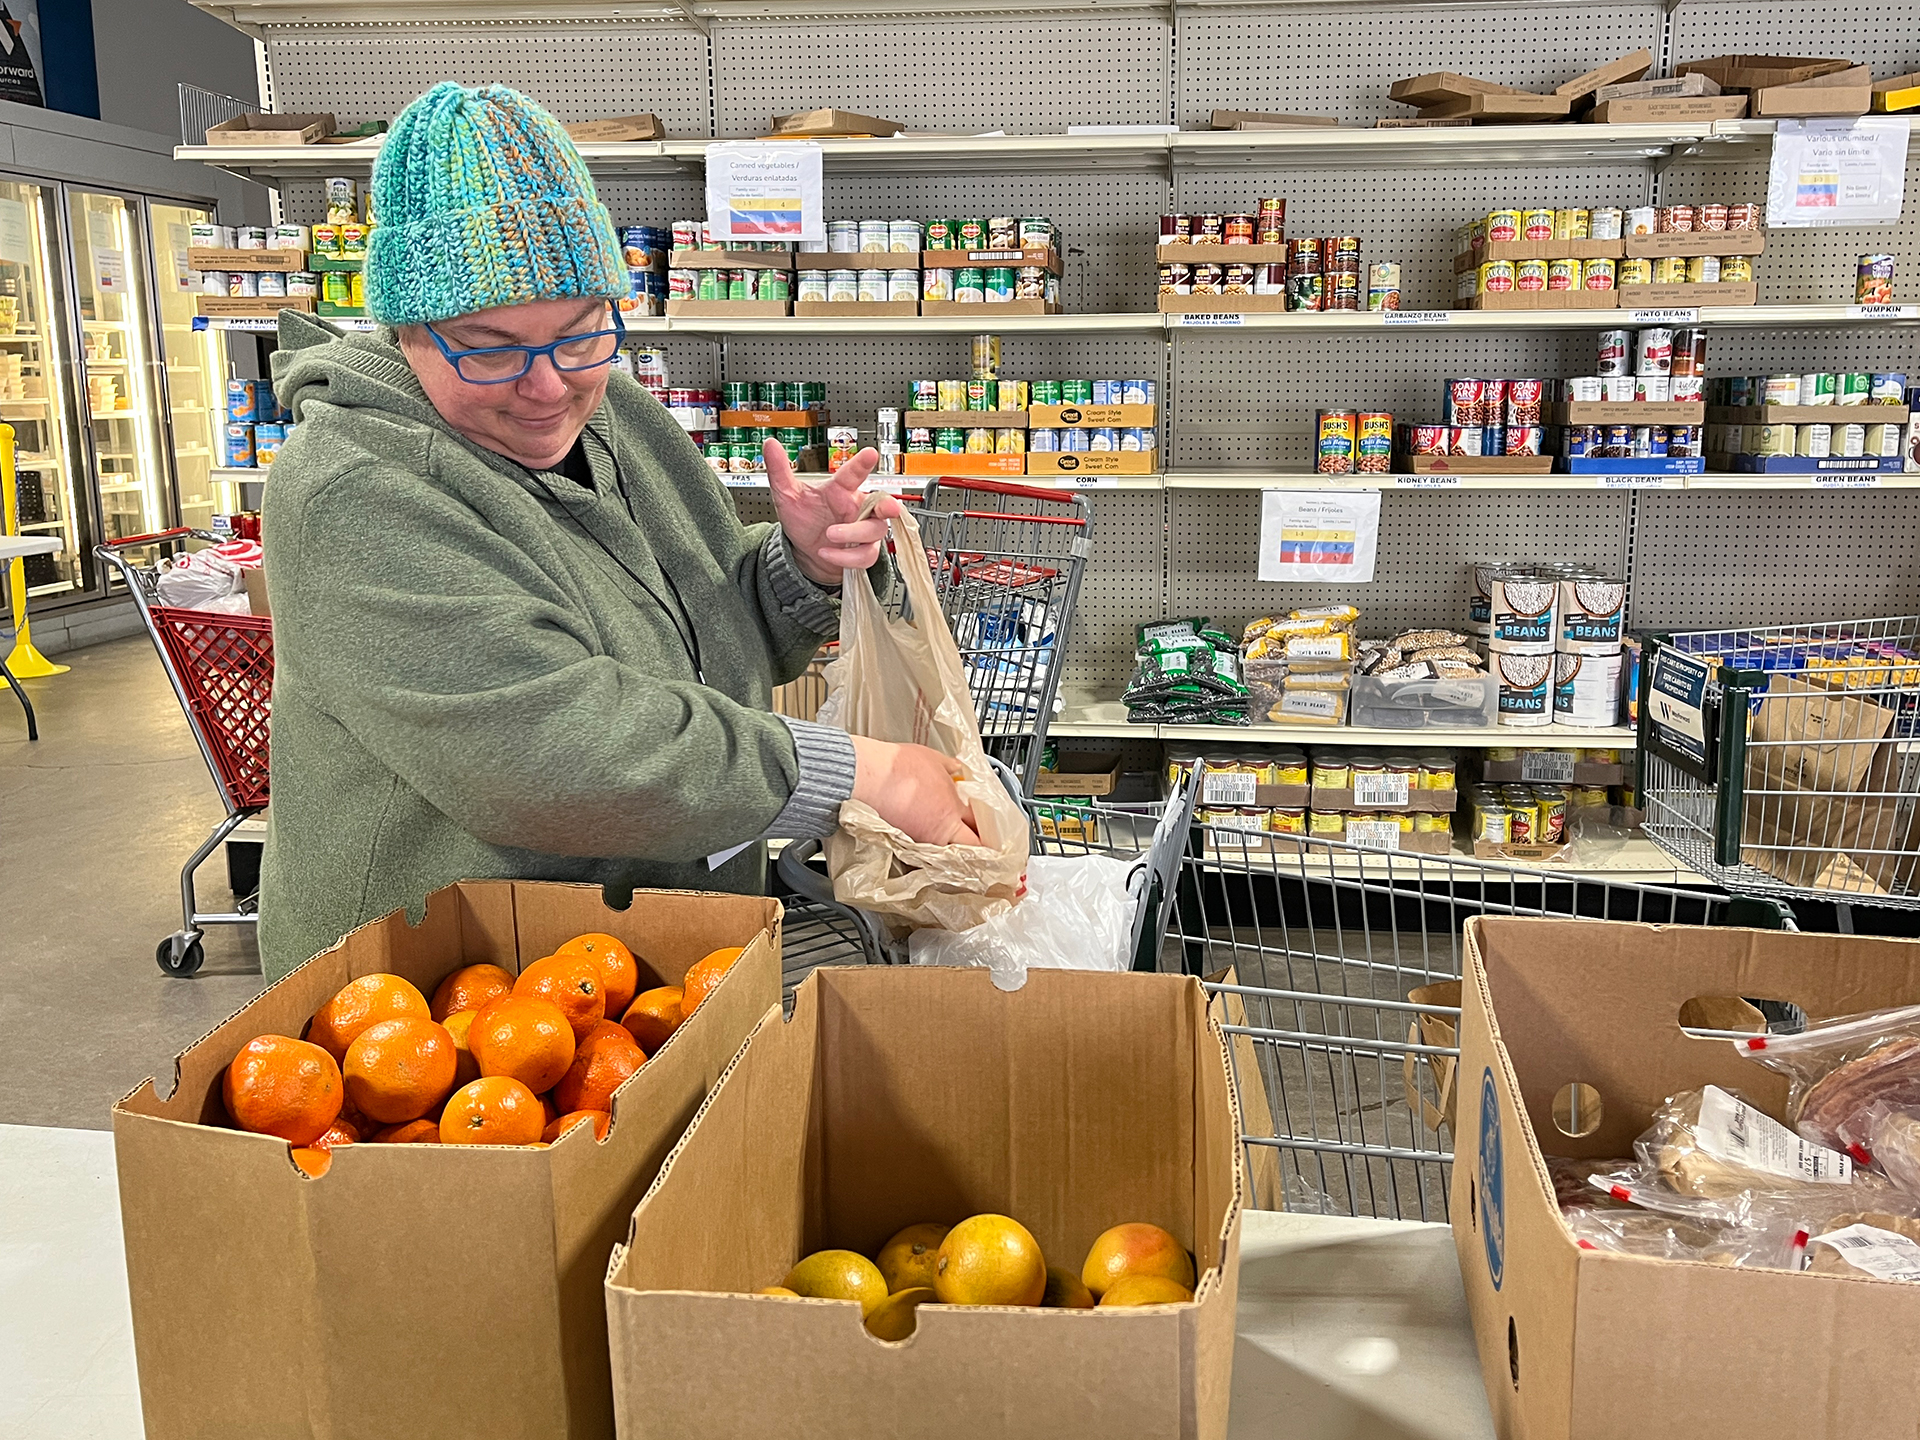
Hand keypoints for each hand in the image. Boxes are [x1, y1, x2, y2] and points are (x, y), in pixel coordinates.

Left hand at [765, 441, 902, 586]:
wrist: (804, 552)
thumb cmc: (803, 521)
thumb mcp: (787, 496)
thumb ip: (780, 470)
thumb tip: (770, 445)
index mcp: (841, 490)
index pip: (855, 474)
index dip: (863, 464)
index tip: (870, 454)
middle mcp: (857, 508)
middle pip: (883, 504)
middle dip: (889, 505)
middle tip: (888, 507)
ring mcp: (863, 530)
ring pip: (874, 530)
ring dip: (853, 534)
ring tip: (829, 535)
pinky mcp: (863, 551)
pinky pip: (865, 554)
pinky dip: (845, 556)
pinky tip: (827, 552)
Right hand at [849, 735, 981, 845]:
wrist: (868, 775)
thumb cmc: (898, 767)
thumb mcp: (934, 759)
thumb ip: (951, 768)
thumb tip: (958, 769)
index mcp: (952, 811)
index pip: (981, 830)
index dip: (990, 832)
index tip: (994, 832)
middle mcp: (938, 831)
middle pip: (968, 851)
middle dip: (978, 849)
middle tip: (982, 843)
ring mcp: (919, 839)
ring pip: (945, 852)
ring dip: (953, 846)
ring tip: (956, 836)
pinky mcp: (902, 839)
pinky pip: (924, 846)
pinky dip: (930, 841)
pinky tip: (928, 830)